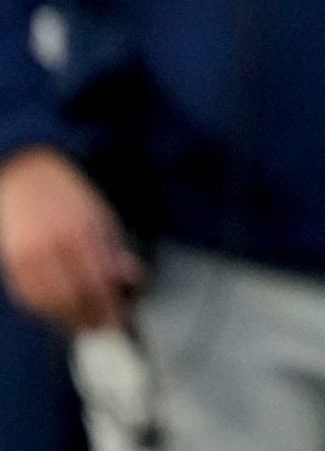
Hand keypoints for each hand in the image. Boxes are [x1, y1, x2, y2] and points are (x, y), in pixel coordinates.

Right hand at [0, 146, 140, 332]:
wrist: (26, 178)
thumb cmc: (69, 197)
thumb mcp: (101, 216)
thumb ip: (114, 249)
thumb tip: (130, 278)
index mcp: (81, 232)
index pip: (97, 282)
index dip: (109, 306)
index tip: (120, 318)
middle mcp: (52, 246)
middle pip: (72, 297)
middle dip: (90, 318)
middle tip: (104, 328)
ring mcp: (28, 255)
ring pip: (47, 302)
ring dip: (67, 320)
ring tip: (83, 325)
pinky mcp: (11, 262)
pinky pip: (27, 296)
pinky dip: (43, 311)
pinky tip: (57, 313)